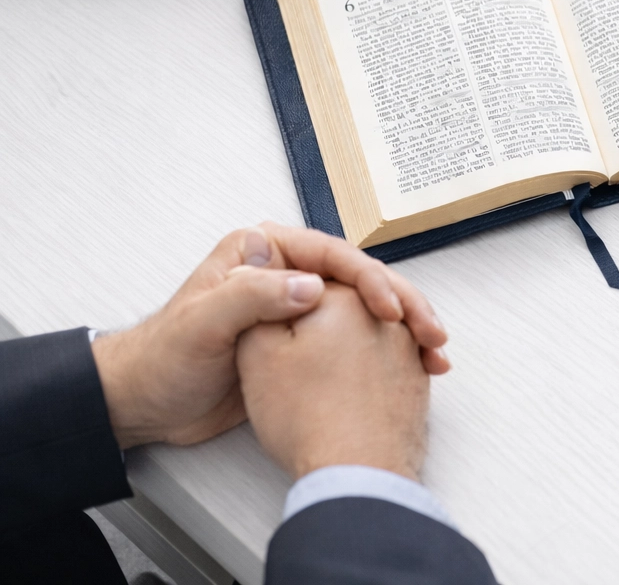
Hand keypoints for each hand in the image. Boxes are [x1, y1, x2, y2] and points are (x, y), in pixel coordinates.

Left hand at [91, 223, 448, 448]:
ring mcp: (299, 309)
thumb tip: (312, 285)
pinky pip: (359, 339)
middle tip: (429, 332)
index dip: (370, 279)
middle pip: (362, 280)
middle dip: (403, 304)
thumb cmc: (165, 358)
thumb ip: (253, 295)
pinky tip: (413, 365)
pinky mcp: (305, 343)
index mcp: (263, 252)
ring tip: (433, 352)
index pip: (333, 255)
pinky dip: (390, 352)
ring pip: (368, 310)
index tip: (390, 309)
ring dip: (405, 329)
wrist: (147, 404)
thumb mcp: (204, 322)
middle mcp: (287, 272)